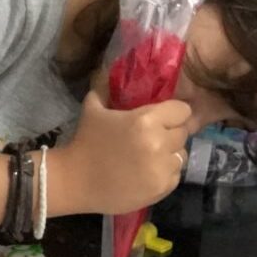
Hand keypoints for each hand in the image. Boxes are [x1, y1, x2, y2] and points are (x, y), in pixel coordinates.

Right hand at [51, 91, 191, 215]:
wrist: (74, 181)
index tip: (159, 119)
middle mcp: (158, 143)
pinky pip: (175, 175)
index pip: (182, 111)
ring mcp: (161, 168)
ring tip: (148, 158)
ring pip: (180, 155)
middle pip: (182, 134)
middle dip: (169, 134)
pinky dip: (164, 174)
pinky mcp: (161, 188)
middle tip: (150, 139)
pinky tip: (145, 173)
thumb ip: (106, 86)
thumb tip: (111, 68)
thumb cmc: (85, 142)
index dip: (171, 114)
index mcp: (146, 120)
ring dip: (168, 155)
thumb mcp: (93, 108)